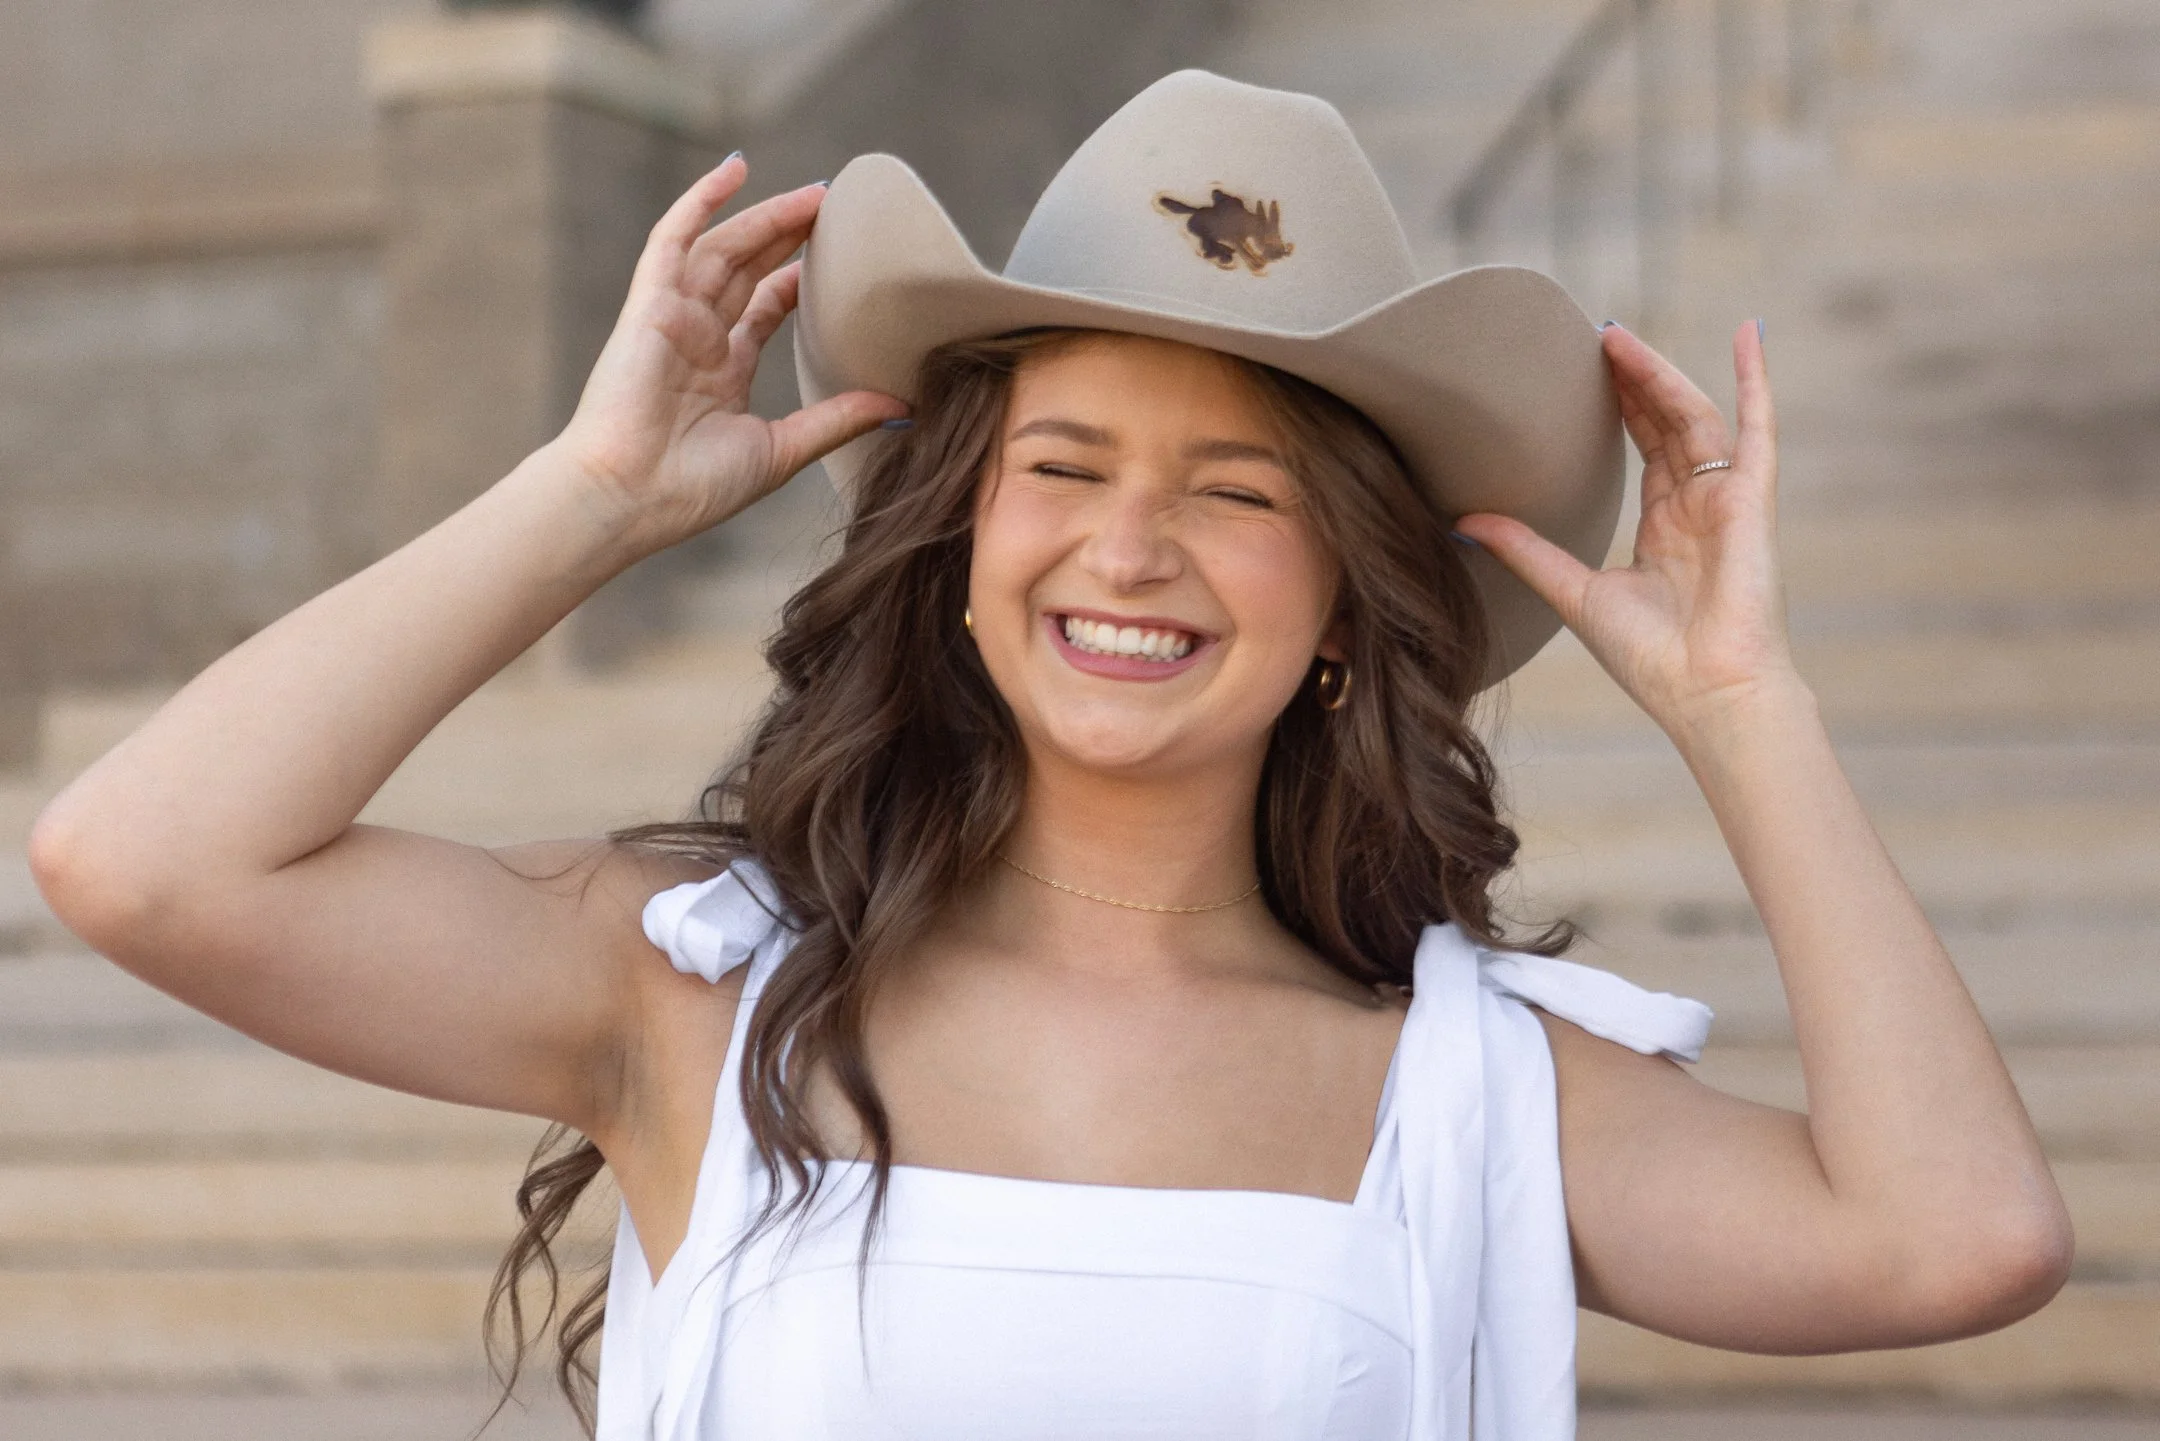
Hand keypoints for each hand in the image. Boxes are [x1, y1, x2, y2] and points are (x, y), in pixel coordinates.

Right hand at [552, 156, 909, 553]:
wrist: (629, 499)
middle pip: (748, 269)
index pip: (764, 309)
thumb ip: (838, 420)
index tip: (842, 258)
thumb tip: (902, 405)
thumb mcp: (783, 450)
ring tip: (818, 193)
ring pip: (724, 247)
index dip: (798, 280)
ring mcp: (671, 317)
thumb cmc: (693, 489)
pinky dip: (701, 200)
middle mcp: (696, 339)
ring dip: (766, 216)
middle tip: (837, 207)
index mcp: (721, 373)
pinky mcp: (649, 304)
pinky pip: (674, 238)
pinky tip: (736, 168)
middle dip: (790, 235)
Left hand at [1453, 319, 1802, 735]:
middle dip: (1633, 381)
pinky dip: (1757, 379)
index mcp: (1666, 530)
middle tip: (1594, 339)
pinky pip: (1760, 426)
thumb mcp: (1573, 591)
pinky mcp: (1753, 498)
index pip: (1644, 450)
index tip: (1583, 371)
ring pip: (1694, 416)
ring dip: (1660, 375)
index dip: (1618, 408)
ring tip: (1618, 338)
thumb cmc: (1651, 660)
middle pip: (1666, 425)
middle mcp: (1700, 508)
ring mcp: (1728, 499)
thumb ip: (1525, 550)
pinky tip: (1750, 331)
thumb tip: (1464, 521)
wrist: (1706, 694)